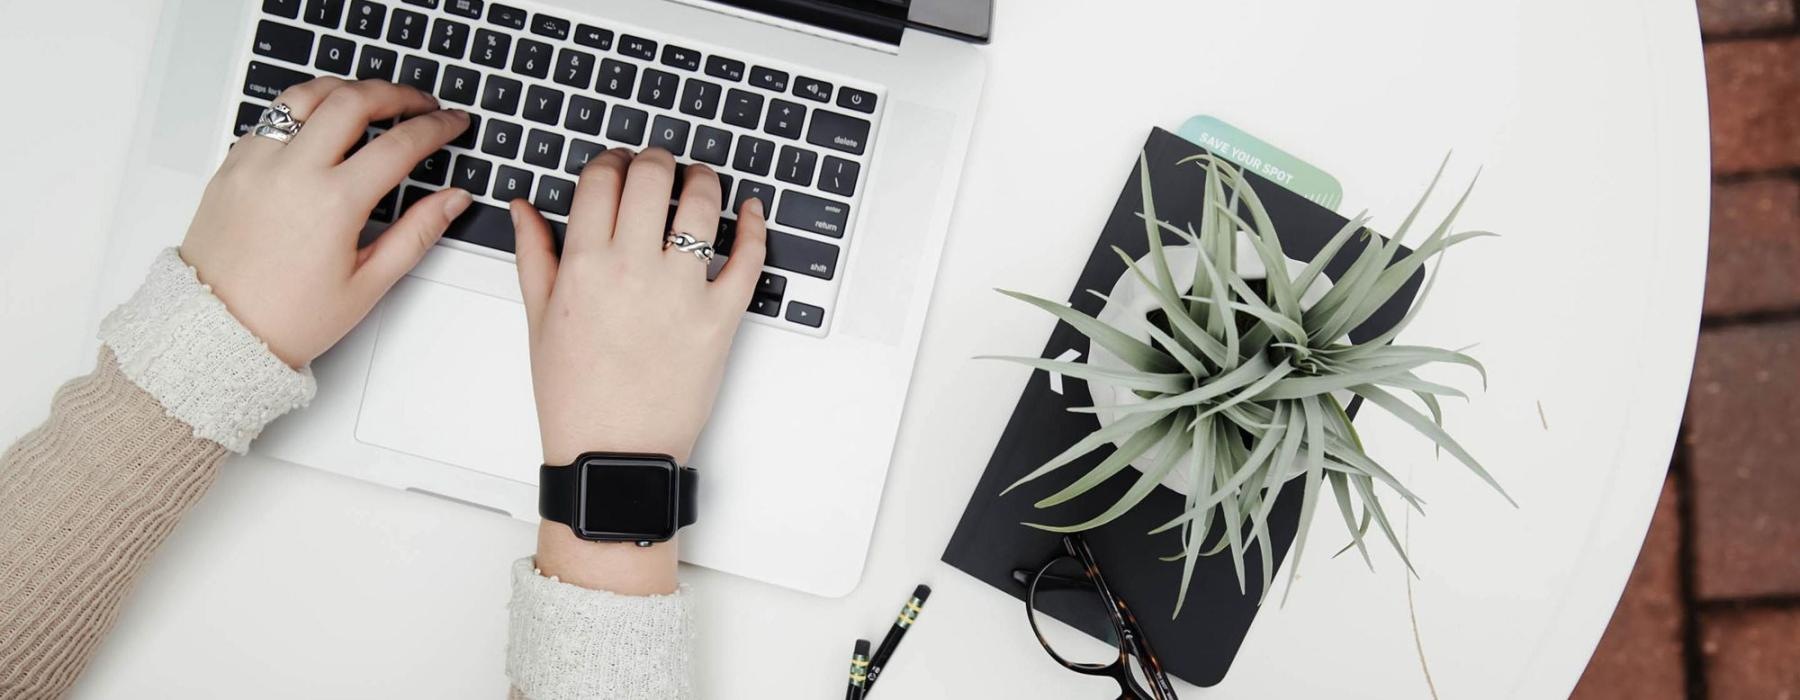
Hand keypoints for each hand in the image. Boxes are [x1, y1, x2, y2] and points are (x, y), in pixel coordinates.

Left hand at [179, 78, 472, 366]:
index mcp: (333, 203)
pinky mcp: (232, 165)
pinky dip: (305, 110)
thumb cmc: (287, 317)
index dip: (436, 127)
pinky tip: (322, 126)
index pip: (399, 144)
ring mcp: (257, 162)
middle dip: (397, 94)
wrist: (217, 331)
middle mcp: (292, 171)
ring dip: (347, 89)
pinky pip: (272, 117)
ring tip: (371, 100)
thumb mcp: (368, 284)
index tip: (452, 123)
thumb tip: (452, 200)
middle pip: (354, 100)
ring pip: (307, 95)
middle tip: (420, 103)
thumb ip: (417, 233)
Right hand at [512, 148, 766, 467]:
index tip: (618, 165)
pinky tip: (751, 211)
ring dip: (704, 180)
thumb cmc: (575, 394)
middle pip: (652, 177)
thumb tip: (525, 207)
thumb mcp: (539, 320)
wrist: (614, 453)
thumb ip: (534, 254)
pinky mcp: (721, 318)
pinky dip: (755, 226)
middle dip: (656, 159)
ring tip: (700, 182)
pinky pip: (748, 258)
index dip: (611, 161)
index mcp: (584, 265)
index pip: (602, 179)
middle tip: (659, 166)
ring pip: (702, 205)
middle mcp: (633, 270)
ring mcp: (681, 292)